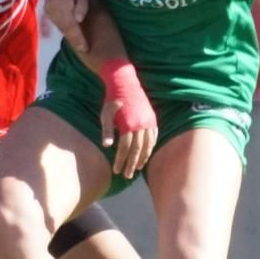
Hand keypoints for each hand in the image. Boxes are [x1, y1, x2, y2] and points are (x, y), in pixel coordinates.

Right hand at [47, 0, 90, 52]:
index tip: (85, 48)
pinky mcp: (47, 9)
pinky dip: (64, 28)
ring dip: (69, 35)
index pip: (71, 26)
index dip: (78, 38)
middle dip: (74, 40)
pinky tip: (71, 33)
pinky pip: (57, 22)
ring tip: (78, 44)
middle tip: (83, 49)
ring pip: (60, 26)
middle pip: (65, 28)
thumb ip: (82, 6)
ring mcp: (49, 10)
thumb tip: (79, 20)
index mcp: (62, 5)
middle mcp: (53, 9)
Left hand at [99, 62, 157, 178]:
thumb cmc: (111, 100)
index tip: (116, 170)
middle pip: (137, 150)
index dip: (121, 160)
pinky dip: (151, 147)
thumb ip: (107, 131)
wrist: (125, 82)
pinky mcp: (152, 118)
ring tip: (138, 168)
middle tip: (128, 175)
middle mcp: (140, 124)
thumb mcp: (105, 115)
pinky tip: (147, 154)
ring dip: (143, 158)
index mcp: (128, 125)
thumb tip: (107, 146)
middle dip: (132, 164)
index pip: (125, 148)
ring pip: (148, 145)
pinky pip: (154, 136)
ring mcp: (148, 121)